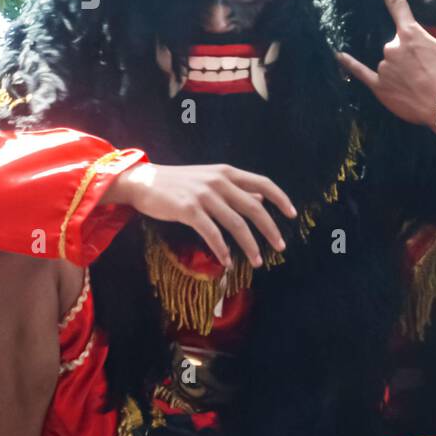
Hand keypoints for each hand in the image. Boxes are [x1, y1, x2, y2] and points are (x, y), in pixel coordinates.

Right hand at [103, 162, 295, 268]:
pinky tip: (227, 261)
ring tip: (257, 261)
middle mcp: (219, 182)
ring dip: (249, 246)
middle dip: (270, 230)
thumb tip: (261, 199)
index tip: (292, 215)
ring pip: (236, 224)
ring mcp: (204, 195)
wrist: (143, 181)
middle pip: (254, 208)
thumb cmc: (179, 183)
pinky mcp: (188, 209)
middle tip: (281, 247)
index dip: (280, 198)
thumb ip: (236, 189)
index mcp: (227, 173)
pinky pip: (212, 233)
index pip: (262, 182)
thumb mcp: (211, 179)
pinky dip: (222, 249)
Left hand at [337, 0, 435, 126]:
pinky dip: (350, 64)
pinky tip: (340, 57)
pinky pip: (360, 72)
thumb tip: (427, 47)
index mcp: (412, 33)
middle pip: (396, 46)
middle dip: (410, 58)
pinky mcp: (379, 85)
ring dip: (402, 73)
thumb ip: (433, 43)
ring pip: (388, 63)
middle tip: (427, 74)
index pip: (397, 3)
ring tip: (420, 87)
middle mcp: (392, 46)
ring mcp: (384, 66)